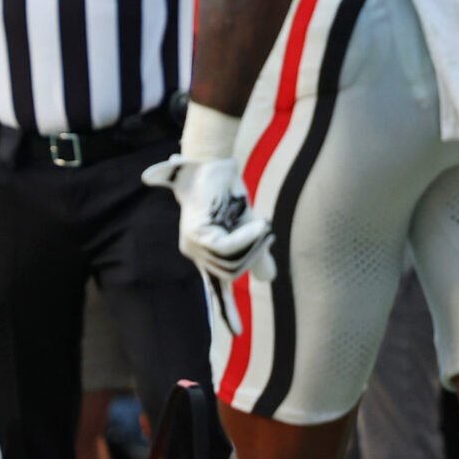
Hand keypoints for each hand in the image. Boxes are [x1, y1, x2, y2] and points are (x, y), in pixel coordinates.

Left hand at [142, 154, 274, 282]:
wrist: (214, 164)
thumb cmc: (228, 193)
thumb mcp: (246, 227)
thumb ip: (253, 251)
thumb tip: (268, 278)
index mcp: (203, 252)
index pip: (225, 278)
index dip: (239, 286)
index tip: (251, 293)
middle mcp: (193, 251)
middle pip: (231, 271)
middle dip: (254, 255)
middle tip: (266, 233)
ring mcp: (191, 243)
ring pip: (230, 261)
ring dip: (252, 244)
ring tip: (263, 226)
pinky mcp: (196, 232)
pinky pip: (227, 247)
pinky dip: (247, 237)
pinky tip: (259, 225)